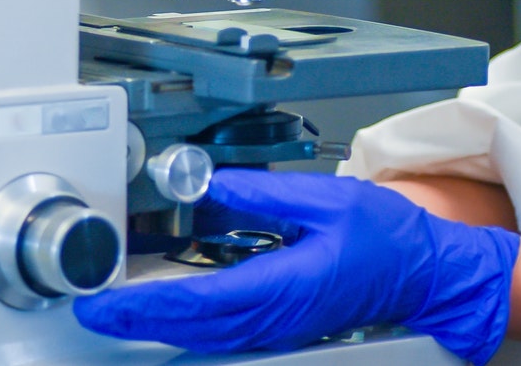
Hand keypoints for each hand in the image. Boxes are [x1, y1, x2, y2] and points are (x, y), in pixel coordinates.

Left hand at [74, 170, 520, 363]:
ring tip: (118, 311)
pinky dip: (188, 327)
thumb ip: (264, 196)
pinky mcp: (284, 327)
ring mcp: (280, 329)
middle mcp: (278, 317)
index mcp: (286, 286)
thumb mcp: (327, 199)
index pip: (199, 303)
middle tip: (93, 309)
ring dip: (158, 327)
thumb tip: (211, 183)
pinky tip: (169, 316)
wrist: (426, 275)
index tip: (106, 301)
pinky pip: (225, 335)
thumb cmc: (389, 240)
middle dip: (137, 321)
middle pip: (192, 328)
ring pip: (206, 338)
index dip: (145, 305)